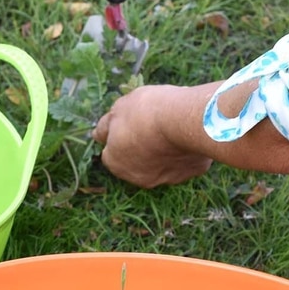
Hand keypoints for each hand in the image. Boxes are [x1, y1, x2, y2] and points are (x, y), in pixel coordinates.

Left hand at [92, 85, 213, 187]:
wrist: (182, 119)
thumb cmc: (145, 112)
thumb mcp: (118, 111)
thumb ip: (106, 126)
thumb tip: (96, 134)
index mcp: (115, 164)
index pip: (112, 153)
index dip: (121, 137)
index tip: (132, 123)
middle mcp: (138, 178)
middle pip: (138, 162)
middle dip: (143, 147)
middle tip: (152, 126)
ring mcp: (167, 178)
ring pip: (164, 164)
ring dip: (165, 151)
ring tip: (172, 129)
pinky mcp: (192, 172)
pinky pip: (187, 161)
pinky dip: (187, 151)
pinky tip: (188, 135)